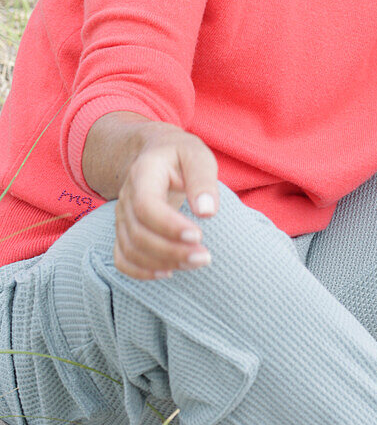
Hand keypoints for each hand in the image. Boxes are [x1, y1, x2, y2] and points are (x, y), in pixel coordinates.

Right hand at [113, 121, 219, 280]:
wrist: (155, 152)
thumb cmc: (180, 154)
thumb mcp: (196, 155)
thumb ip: (203, 180)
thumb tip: (207, 212)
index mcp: (144, 174)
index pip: (146, 205)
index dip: (169, 225)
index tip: (198, 235)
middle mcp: (127, 197)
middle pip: (138, 233)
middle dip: (171, 251)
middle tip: (204, 256)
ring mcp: (122, 216)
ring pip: (131, 249)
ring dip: (162, 263)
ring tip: (195, 261)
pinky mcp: (124, 231)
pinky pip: (122, 258)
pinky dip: (141, 271)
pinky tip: (168, 272)